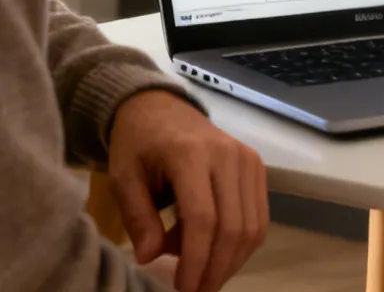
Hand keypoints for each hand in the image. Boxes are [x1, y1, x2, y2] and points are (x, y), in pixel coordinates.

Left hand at [107, 89, 268, 291]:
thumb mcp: (123, 177)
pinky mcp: (257, 167)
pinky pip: (259, 217)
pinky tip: (218, 255)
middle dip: (216, 269)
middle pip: (232, 227)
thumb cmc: (138, 144)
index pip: (203, 218)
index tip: (182, 288)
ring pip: (252, 226)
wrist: (161, 108)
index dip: (196, 259)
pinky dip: (242, 245)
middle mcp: (227, 155)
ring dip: (231, 261)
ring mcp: (247, 160)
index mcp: (190, 154)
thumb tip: (151, 258)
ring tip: (204, 275)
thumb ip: (138, 217)